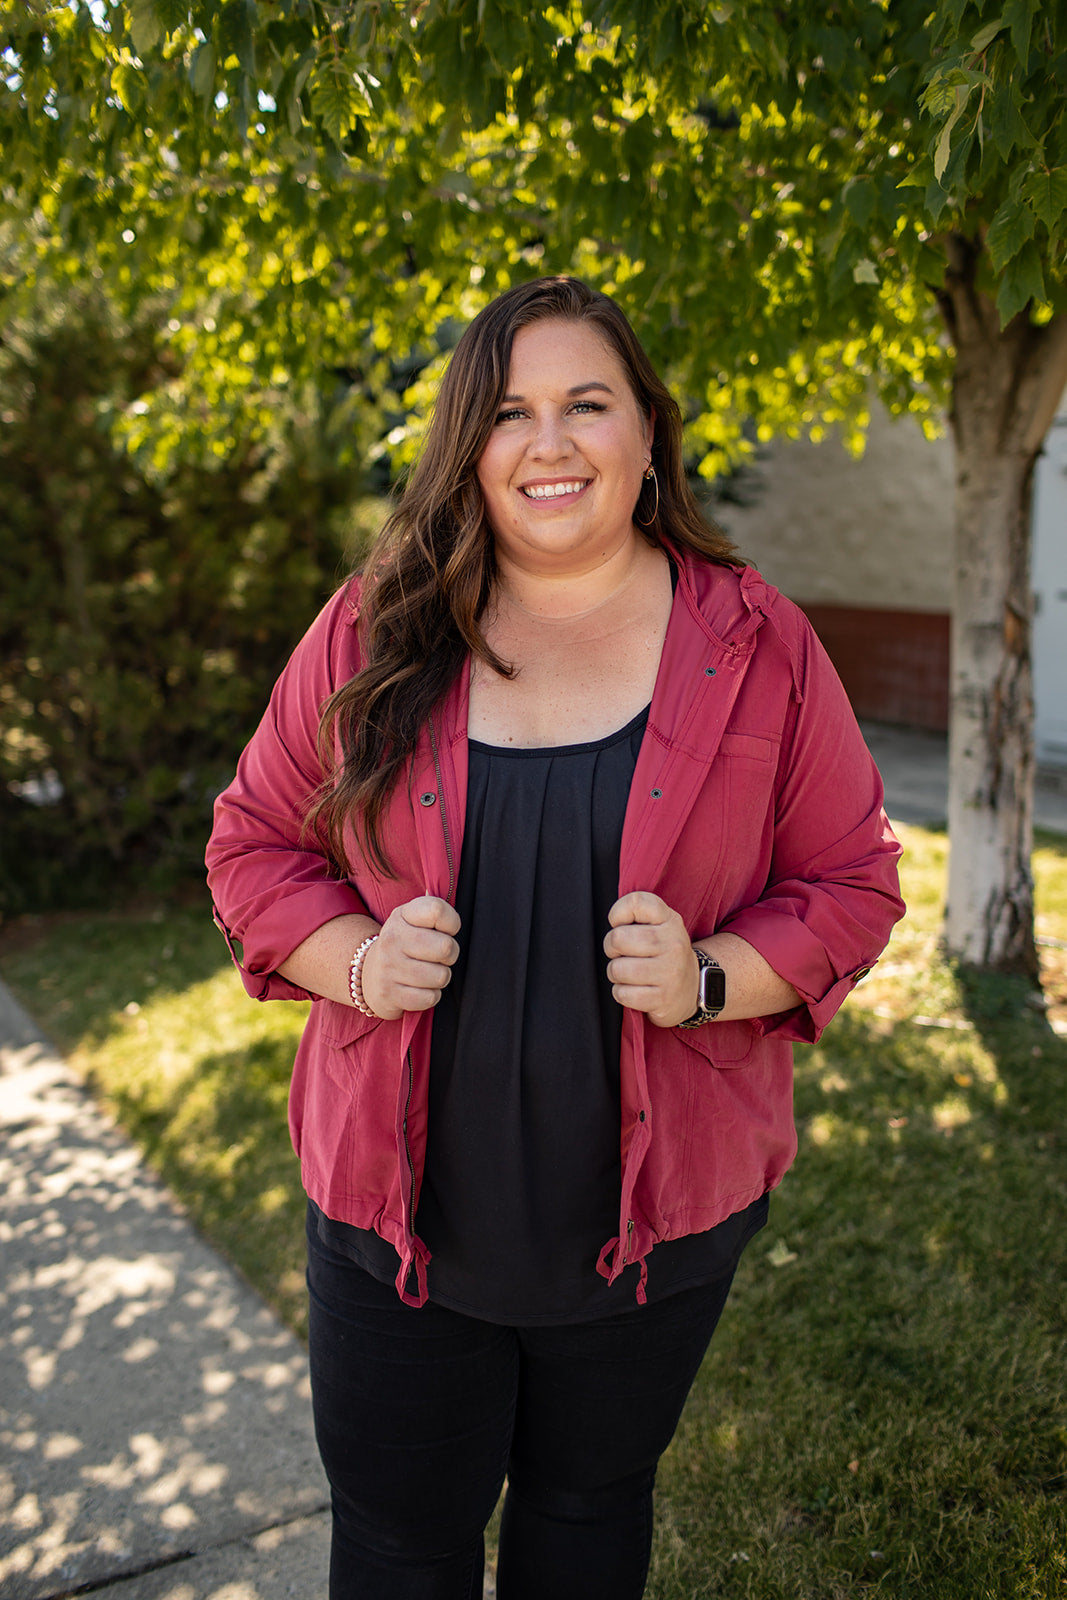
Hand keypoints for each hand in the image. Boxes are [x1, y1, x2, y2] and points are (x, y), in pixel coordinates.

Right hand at [361, 896, 460, 1020]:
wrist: (368, 975)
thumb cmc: (404, 945)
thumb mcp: (414, 920)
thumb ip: (437, 915)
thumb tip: (452, 925)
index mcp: (401, 916)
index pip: (437, 910)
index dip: (451, 923)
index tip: (445, 931)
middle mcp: (392, 939)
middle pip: (446, 947)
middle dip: (450, 955)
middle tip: (438, 957)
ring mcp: (388, 967)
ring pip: (441, 976)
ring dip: (440, 977)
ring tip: (428, 972)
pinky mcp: (389, 994)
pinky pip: (429, 998)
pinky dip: (430, 996)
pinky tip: (419, 988)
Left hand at [604, 891, 698, 1028]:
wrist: (694, 987)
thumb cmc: (665, 953)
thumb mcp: (661, 924)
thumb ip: (638, 914)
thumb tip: (614, 922)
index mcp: (670, 920)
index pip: (636, 902)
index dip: (618, 912)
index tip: (620, 924)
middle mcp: (673, 944)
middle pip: (618, 938)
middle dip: (611, 948)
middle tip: (621, 953)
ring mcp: (670, 972)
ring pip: (617, 969)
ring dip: (616, 973)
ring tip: (629, 973)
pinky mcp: (663, 998)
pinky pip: (623, 994)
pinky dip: (621, 993)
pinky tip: (635, 989)